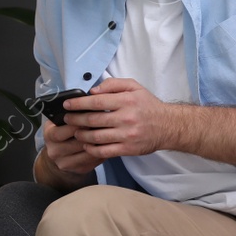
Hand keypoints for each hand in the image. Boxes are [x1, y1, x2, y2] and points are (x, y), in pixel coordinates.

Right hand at [40, 95, 104, 179]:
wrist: (60, 154)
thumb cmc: (64, 131)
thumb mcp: (61, 120)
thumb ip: (71, 113)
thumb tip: (89, 101)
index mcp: (49, 134)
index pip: (64, 130)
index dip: (79, 123)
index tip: (92, 115)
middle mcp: (54, 150)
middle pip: (77, 142)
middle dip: (92, 133)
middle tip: (105, 125)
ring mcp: (65, 162)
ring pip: (87, 152)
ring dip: (99, 142)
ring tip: (109, 133)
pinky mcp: (78, 170)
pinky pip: (94, 160)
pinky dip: (102, 151)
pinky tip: (108, 143)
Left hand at [63, 77, 178, 157]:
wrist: (168, 126)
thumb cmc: (148, 106)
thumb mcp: (134, 87)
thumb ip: (113, 84)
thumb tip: (93, 91)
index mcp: (127, 101)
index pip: (96, 102)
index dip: (78, 104)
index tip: (67, 105)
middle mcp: (126, 118)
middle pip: (93, 120)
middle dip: (76, 120)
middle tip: (67, 119)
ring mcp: (127, 135)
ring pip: (96, 136)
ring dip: (81, 135)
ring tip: (76, 132)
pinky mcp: (128, 149)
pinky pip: (104, 151)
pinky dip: (91, 149)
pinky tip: (86, 145)